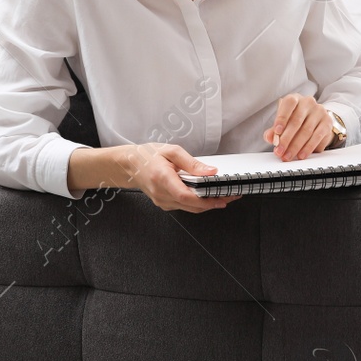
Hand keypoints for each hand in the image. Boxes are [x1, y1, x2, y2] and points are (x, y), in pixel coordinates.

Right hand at [116, 143, 239, 213]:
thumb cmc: (148, 156)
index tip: (222, 197)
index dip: (205, 200)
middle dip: (214, 203)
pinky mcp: (164, 204)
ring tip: (224, 196)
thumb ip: (192, 163)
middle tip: (231, 196)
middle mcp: (161, 193)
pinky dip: (198, 203)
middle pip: (191, 205)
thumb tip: (211, 172)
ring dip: (208, 204)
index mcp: (162, 178)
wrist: (130, 165)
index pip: (186, 195)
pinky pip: (184, 206)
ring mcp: (162, 201)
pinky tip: (207, 196)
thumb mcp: (172, 151)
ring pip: (190, 208)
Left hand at [263, 93, 334, 160]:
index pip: (289, 104)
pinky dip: (308, 148)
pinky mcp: (327, 122)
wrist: (316, 120)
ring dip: (295, 146)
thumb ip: (274, 130)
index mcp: (295, 99)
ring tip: (288, 156)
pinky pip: (317, 137)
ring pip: (306, 131)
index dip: (282, 118)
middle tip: (280, 151)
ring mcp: (319, 112)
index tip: (277, 132)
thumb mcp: (283, 123)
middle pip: (296, 121)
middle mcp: (308, 102)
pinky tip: (301, 155)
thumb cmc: (296, 120)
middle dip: (286, 139)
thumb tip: (269, 137)